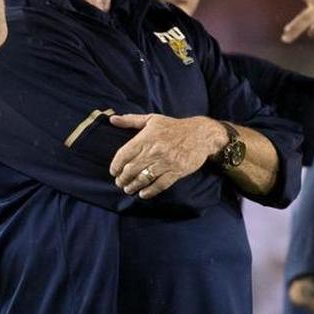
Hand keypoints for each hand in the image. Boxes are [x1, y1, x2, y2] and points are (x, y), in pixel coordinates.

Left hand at [108, 114, 224, 198]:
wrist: (201, 134)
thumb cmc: (174, 127)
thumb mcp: (152, 119)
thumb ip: (130, 120)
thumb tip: (113, 119)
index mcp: (146, 138)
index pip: (124, 154)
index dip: (116, 166)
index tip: (113, 172)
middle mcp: (154, 151)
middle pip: (131, 169)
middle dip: (122, 179)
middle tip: (120, 183)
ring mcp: (165, 162)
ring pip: (143, 178)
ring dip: (133, 186)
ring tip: (128, 189)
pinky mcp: (176, 171)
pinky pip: (160, 184)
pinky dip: (150, 191)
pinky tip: (143, 193)